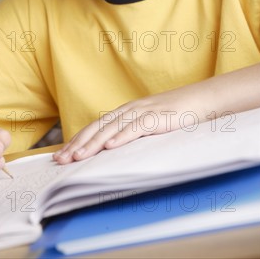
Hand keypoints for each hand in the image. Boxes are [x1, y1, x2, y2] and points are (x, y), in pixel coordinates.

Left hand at [54, 63, 259, 164]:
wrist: (199, 100)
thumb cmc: (173, 114)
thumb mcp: (147, 124)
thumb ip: (130, 133)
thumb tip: (111, 151)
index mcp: (124, 113)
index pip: (94, 127)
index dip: (77, 140)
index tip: (61, 155)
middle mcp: (128, 111)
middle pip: (97, 128)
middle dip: (77, 144)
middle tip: (60, 160)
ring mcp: (142, 113)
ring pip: (112, 129)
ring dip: (93, 143)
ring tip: (78, 157)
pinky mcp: (156, 118)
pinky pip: (136, 128)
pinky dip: (122, 137)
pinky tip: (110, 147)